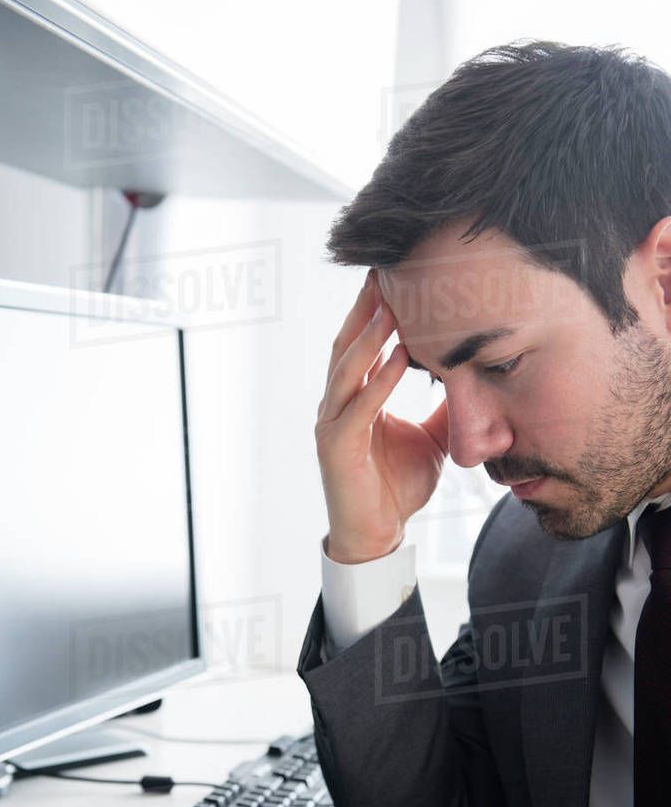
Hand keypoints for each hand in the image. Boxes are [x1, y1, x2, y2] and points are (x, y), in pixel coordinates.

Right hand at [315, 270, 448, 563]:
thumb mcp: (433, 437)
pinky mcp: (337, 448)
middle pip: (347, 344)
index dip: (374, 310)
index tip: (395, 275)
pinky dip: (378, 380)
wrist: (378, 536)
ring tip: (390, 302)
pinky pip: (359, 408)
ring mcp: (333, 425)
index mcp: (355, 398)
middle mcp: (337, 405)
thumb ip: (445, 407)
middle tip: (385, 269)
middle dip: (365, 307)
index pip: (361, 343)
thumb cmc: (398, 487)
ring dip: (369, 335)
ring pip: (347, 369)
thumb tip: (474, 377)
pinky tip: (398, 356)